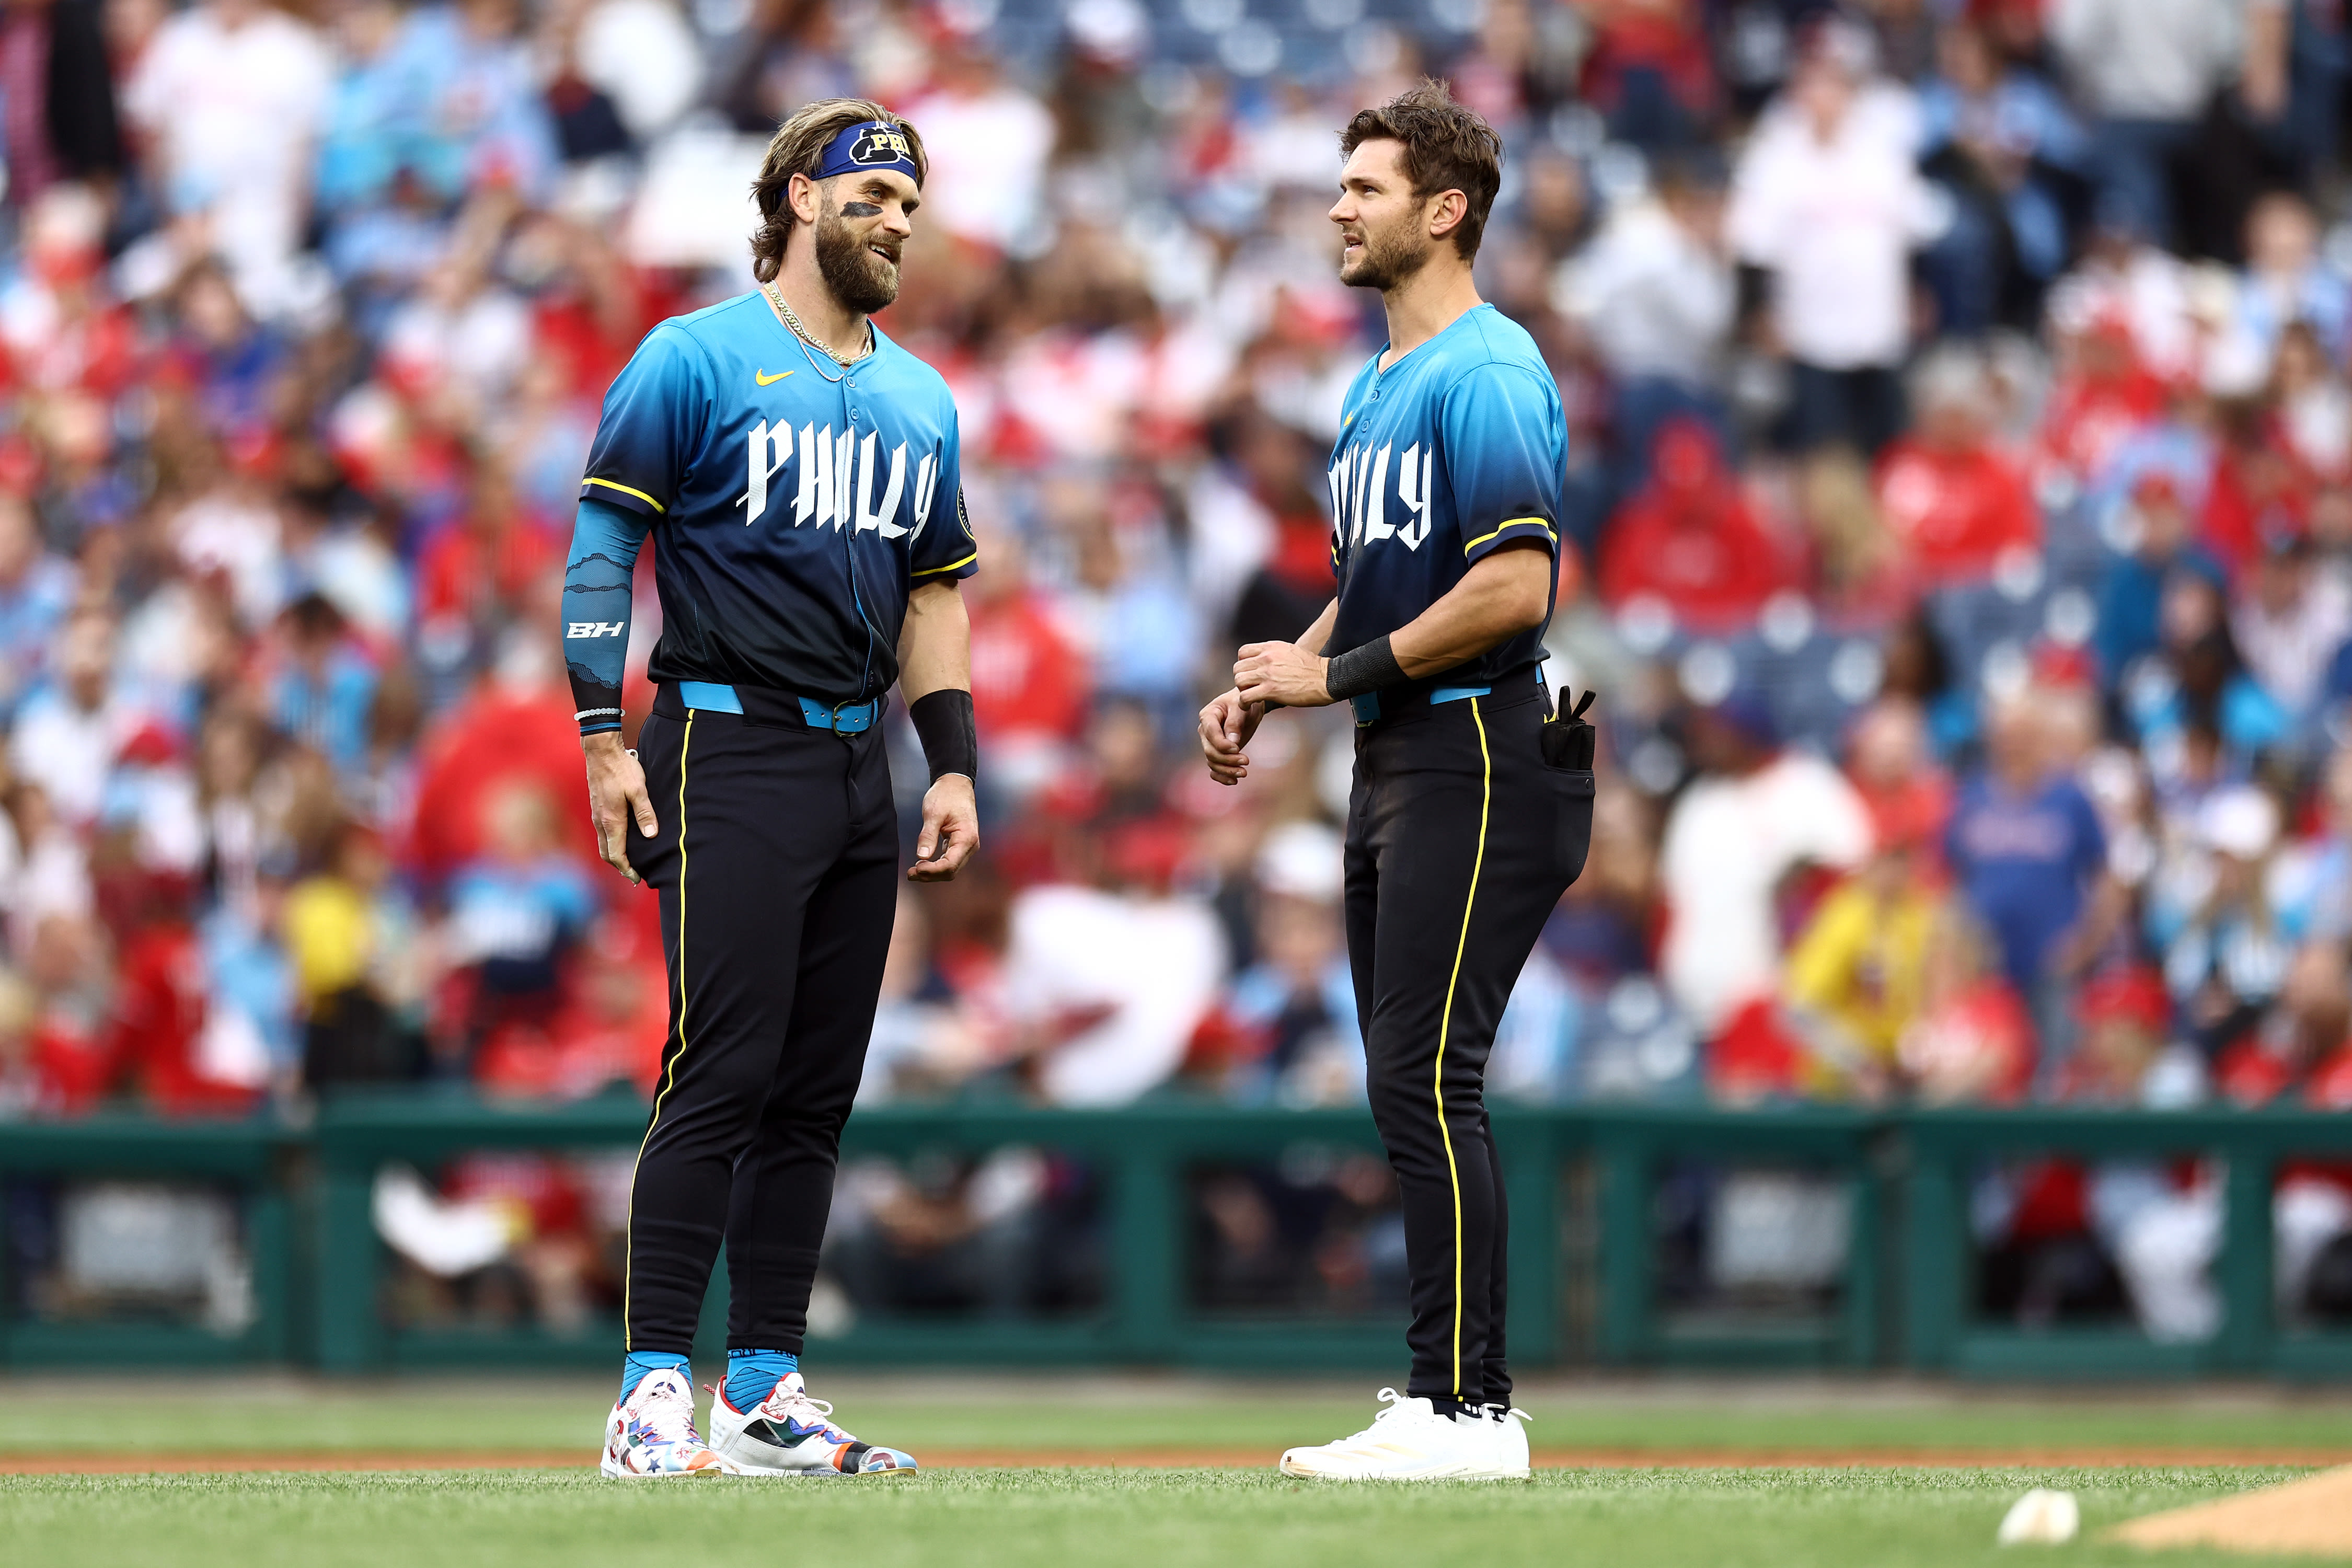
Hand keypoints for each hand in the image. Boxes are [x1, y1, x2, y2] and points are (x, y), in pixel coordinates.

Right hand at [582, 732, 655, 883]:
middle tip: (634, 875)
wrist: (601, 752)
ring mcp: (597, 815)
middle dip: (620, 867)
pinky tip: (621, 840)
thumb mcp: (638, 790)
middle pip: (607, 854)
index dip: (627, 869)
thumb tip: (651, 836)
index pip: (616, 854)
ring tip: (629, 862)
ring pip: (603, 844)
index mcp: (612, 821)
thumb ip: (645, 813)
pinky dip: (611, 843)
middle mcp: (601, 821)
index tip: (637, 879)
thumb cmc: (622, 769)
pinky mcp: (597, 808)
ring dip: (615, 856)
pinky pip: (601, 834)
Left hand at [909, 773, 977, 880]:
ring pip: (950, 869)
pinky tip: (922, 865)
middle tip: (910, 873)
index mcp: (967, 837)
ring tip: (913, 872)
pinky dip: (935, 866)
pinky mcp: (959, 845)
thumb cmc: (947, 795)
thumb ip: (928, 835)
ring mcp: (966, 847)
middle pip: (951, 871)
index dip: (933, 870)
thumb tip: (922, 856)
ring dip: (932, 873)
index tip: (916, 868)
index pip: (950, 864)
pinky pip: (949, 862)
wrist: (956, 784)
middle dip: (931, 875)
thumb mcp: (933, 813)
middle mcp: (970, 846)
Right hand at [1198, 688, 1266, 785]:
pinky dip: (1222, 777)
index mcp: (1208, 716)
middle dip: (1227, 760)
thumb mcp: (1241, 706)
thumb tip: (1232, 742)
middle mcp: (1205, 731)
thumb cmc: (1244, 703)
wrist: (1248, 707)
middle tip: (1246, 761)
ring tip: (1244, 773)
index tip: (1237, 748)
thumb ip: (1235, 722)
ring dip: (1227, 770)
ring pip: (1212, 762)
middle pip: (1210, 751)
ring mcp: (1210, 743)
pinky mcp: (1217, 753)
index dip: (1222, 744)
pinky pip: (1214, 769)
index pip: (1211, 734)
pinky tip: (1234, 781)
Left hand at [1233, 641, 1333, 708]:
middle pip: (1238, 667)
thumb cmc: (1313, 668)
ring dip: (1241, 691)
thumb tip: (1266, 659)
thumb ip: (1275, 654)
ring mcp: (1268, 674)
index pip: (1242, 652)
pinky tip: (1249, 706)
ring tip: (1249, 697)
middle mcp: (1267, 658)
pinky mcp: (1270, 690)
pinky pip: (1245, 696)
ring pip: (1239, 680)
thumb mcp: (1291, 651)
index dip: (1243, 664)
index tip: (1250, 673)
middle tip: (1250, 687)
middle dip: (1241, 679)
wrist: (1327, 678)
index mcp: (1271, 647)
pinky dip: (1243, 703)